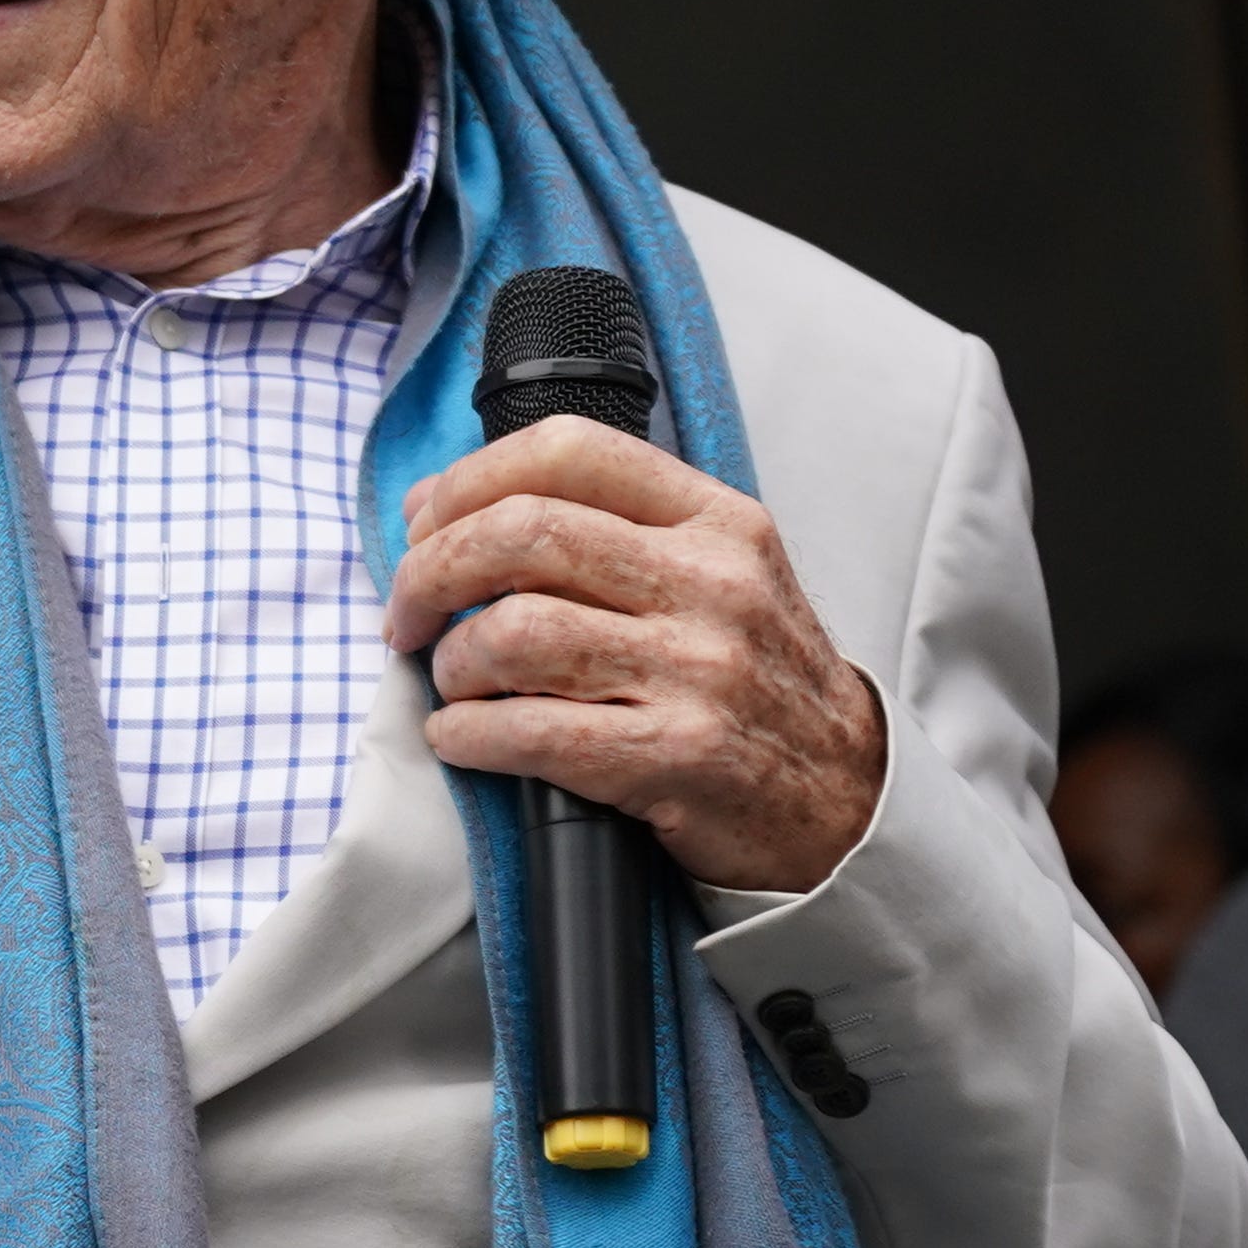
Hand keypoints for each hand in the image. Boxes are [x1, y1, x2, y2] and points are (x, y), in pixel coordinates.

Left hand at [386, 419, 883, 892]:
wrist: (842, 797)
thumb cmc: (750, 680)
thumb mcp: (715, 574)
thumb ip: (607, 530)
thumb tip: (441, 509)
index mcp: (716, 520)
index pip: (566, 450)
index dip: (465, 482)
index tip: (420, 526)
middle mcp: (712, 583)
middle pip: (520, 534)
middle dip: (427, 573)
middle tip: (405, 615)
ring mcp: (698, 670)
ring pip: (512, 632)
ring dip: (451, 664)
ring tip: (455, 684)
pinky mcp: (676, 756)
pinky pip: (525, 731)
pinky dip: (464, 735)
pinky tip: (462, 738)